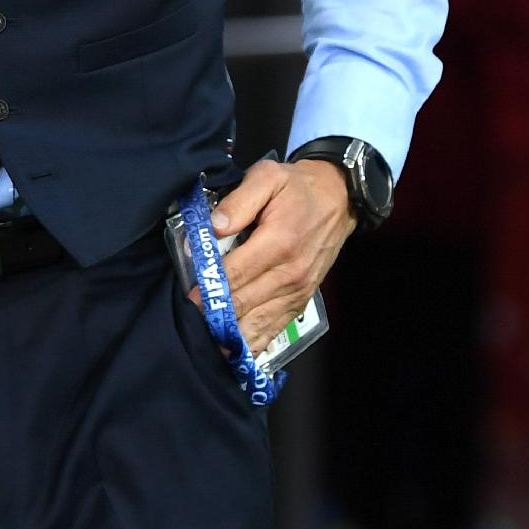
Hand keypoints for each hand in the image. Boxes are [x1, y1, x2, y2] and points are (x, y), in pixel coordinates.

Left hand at [190, 156, 355, 356]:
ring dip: (232, 334)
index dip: (210, 287)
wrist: (339, 198)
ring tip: (208, 343)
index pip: (236, 273)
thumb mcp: (268, 176)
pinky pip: (275, 328)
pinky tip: (235, 352)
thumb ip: (238, 201)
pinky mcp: (301, 300)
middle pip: (244, 302)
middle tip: (190, 322)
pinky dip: (255, 342)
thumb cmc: (298, 187)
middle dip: (215, 313)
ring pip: (259, 322)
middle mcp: (289, 273)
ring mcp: (297, 290)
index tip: (189, 297)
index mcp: (279, 242)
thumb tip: (214, 227)